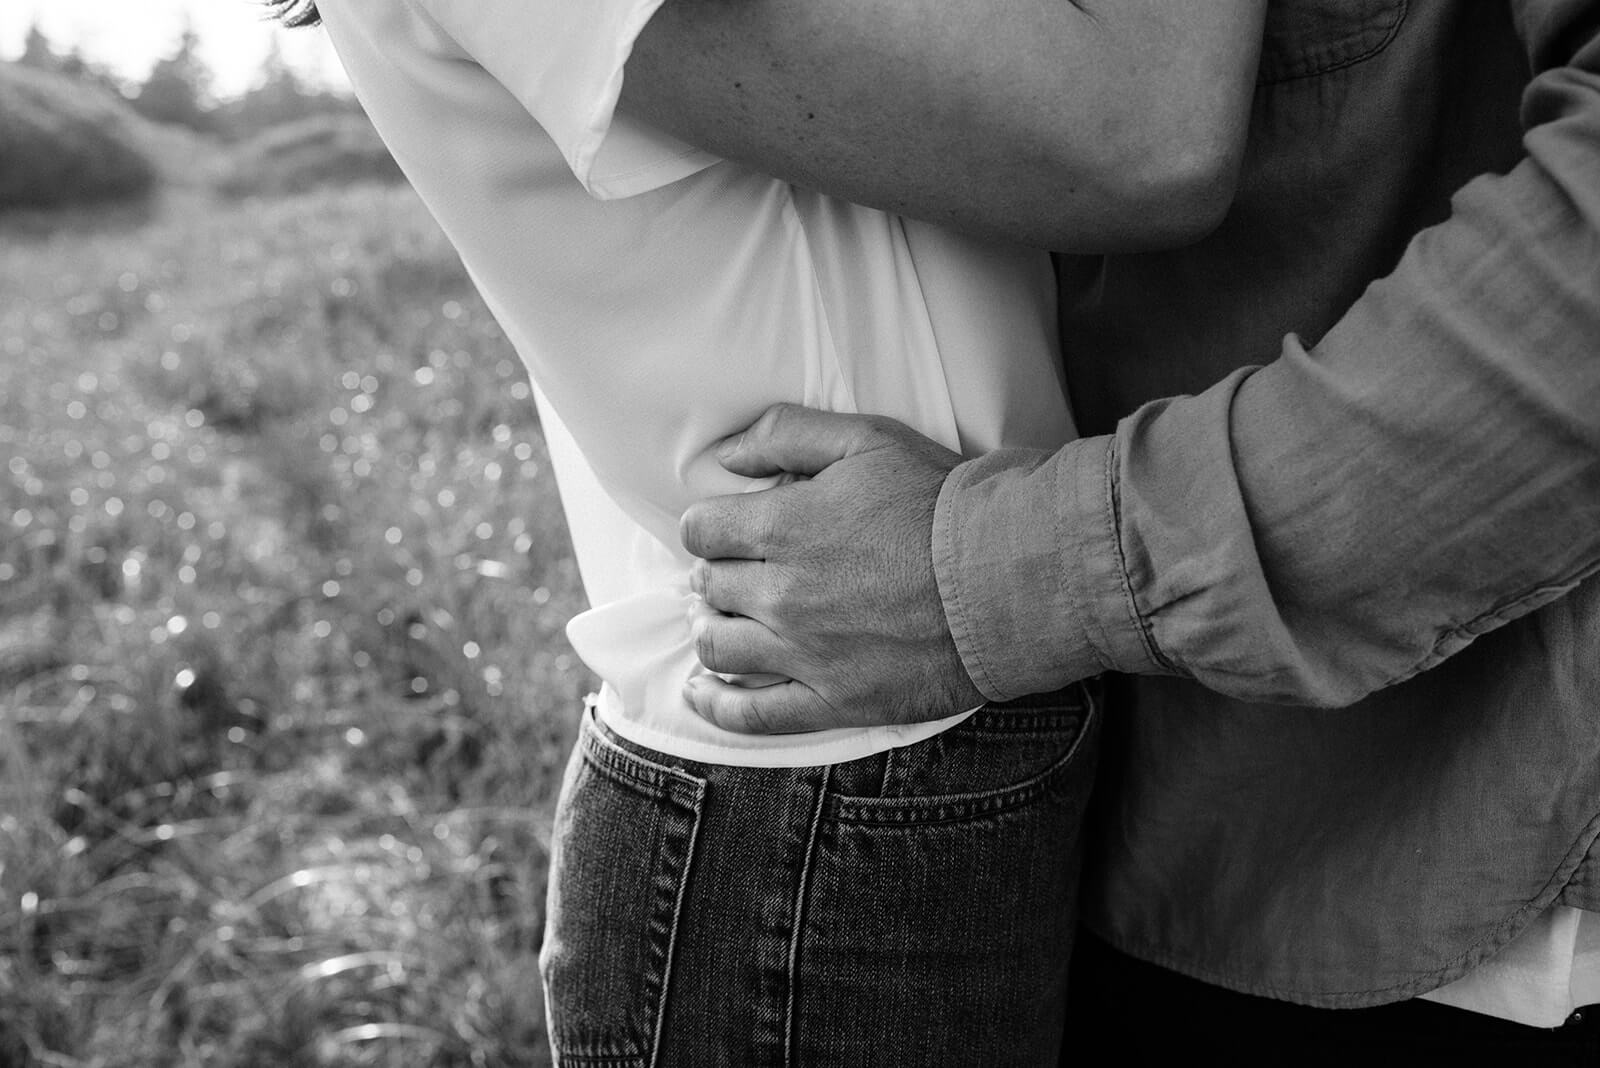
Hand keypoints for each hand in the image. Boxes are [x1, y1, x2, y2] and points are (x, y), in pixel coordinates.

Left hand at [677, 404, 983, 732]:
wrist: (1006, 576)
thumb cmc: (940, 502)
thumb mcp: (867, 439)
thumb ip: (787, 435)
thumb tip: (724, 453)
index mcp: (783, 527)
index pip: (702, 530)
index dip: (710, 526)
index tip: (728, 530)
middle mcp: (782, 594)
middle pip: (710, 587)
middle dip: (719, 574)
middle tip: (743, 572)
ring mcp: (804, 653)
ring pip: (719, 647)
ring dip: (715, 630)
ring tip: (730, 621)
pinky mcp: (834, 700)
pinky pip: (753, 715)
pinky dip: (718, 707)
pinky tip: (702, 695)